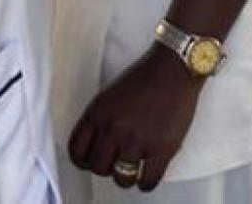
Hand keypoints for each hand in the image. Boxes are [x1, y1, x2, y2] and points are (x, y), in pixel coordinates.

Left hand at [68, 46, 203, 191]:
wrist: (174, 68)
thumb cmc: (144, 77)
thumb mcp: (109, 94)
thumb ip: (99, 120)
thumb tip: (96, 148)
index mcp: (98, 113)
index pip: (76, 152)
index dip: (84, 161)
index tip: (92, 160)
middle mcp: (113, 128)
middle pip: (98, 168)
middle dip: (106, 167)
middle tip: (117, 160)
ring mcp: (138, 140)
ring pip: (121, 179)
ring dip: (126, 176)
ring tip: (133, 167)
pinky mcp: (162, 149)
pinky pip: (147, 182)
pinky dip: (145, 183)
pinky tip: (148, 174)